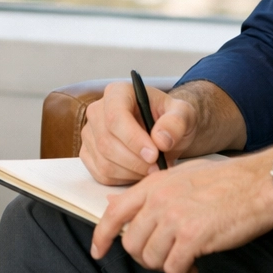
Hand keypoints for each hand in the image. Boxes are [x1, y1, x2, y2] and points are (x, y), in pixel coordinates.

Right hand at [80, 81, 198, 184]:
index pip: (115, 117)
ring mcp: (89, 133)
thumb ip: (176, 122)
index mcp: (117, 93)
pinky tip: (139, 171)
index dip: (133, 139)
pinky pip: (101, 174)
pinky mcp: (88, 154)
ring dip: (132, 172)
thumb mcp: (184, 114)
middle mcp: (97, 110)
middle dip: (136, 161)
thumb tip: (161, 140)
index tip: (154, 154)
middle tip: (159, 166)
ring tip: (153, 168)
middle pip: (107, 142)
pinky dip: (124, 179)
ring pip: (104, 162)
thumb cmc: (171, 119)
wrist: (163, 131)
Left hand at [91, 151, 272, 272]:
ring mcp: (175, 218)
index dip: (101, 236)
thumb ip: (148, 193)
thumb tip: (115, 204)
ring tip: (184, 261)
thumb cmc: (225, 181)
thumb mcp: (180, 176)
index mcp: (154, 185)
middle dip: (146, 257)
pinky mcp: (193, 237)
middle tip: (165, 256)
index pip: (114, 213)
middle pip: (132, 244)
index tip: (98, 251)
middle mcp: (159, 201)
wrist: (259, 184)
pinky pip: (174, 268)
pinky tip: (193, 266)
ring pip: (151, 259)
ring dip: (166, 266)